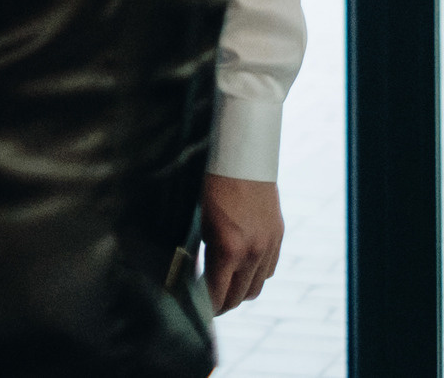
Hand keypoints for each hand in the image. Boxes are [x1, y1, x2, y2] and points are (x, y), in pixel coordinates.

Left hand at [200, 173, 282, 311]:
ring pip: (257, 287)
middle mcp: (253, 252)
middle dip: (223, 304)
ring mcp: (269, 246)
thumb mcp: (197, 220)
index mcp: (229, 249)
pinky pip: (269, 270)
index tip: (197, 311)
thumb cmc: (210, 185)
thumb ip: (198, 250)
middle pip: (240, 296)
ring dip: (241, 293)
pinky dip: (255, 276)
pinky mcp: (278, 237)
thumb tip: (193, 274)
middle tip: (208, 305)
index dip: (207, 307)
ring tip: (224, 290)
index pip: (218, 293)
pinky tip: (242, 271)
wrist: (242, 159)